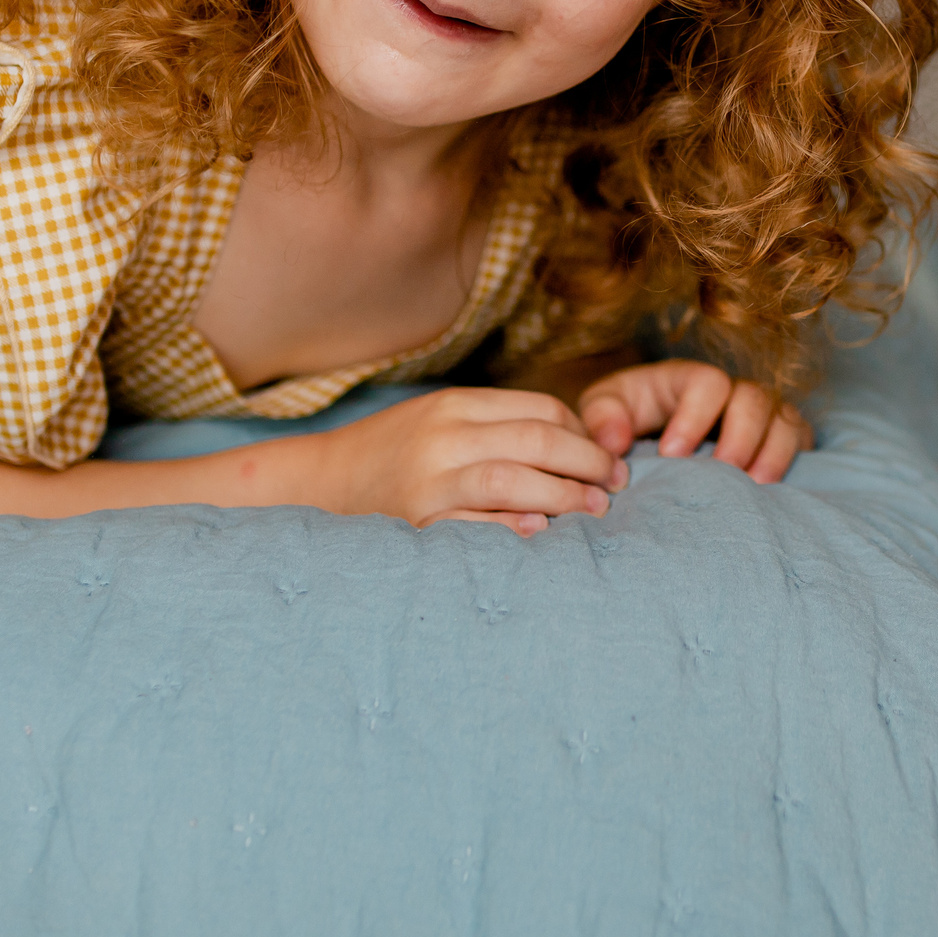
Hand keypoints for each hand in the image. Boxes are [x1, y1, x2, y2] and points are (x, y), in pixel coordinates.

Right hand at [289, 387, 624, 536]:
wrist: (322, 483)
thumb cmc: (395, 455)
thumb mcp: (442, 423)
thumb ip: (499, 428)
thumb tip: (576, 449)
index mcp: (456, 405)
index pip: (542, 409)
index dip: (583, 434)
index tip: (604, 457)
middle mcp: (444, 435)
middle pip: (538, 439)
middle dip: (589, 463)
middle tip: (616, 484)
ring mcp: (429, 479)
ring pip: (514, 478)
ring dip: (566, 495)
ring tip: (595, 510)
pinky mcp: (419, 522)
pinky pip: (478, 524)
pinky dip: (515, 527)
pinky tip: (542, 532)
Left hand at [577, 359, 813, 484]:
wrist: (651, 438)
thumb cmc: (628, 418)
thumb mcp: (607, 408)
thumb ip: (602, 418)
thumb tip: (613, 445)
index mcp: (690, 378)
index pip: (708, 383)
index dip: (695, 416)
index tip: (672, 454)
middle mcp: (732, 391)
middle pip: (754, 398)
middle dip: (740, 436)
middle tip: (720, 473)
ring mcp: (762, 414)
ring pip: (784, 419)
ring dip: (773, 453)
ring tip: (753, 486)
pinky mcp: (780, 438)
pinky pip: (800, 443)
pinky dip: (790, 464)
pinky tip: (770, 493)